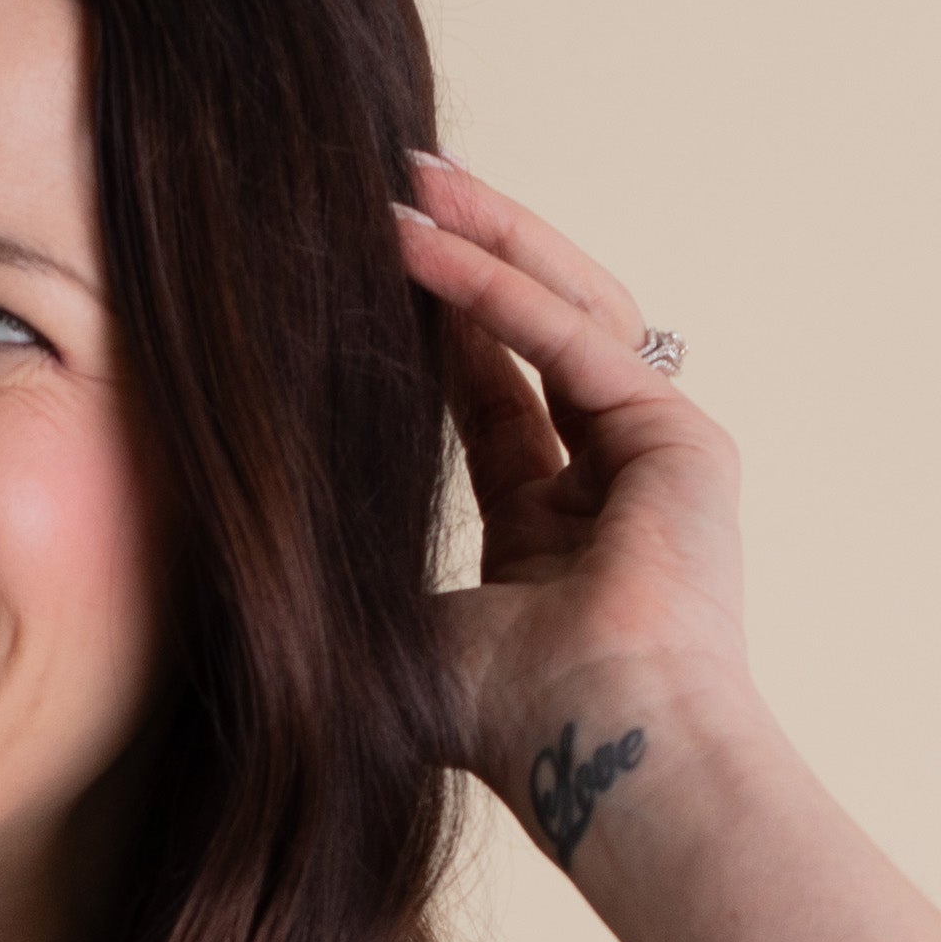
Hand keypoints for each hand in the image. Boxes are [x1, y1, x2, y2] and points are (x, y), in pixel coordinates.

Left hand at [394, 151, 752, 827]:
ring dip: (488, 242)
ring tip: (408, 181)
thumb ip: (365, 569)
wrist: (599, 760)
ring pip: (569, 309)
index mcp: (553, 534)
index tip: (365, 259)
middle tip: (392, 181)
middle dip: (468, 251)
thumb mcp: (406, 628)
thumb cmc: (509, 729)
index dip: (432, 323)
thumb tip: (258, 548)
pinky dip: (501, 292)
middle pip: (541, 329)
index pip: (494, 393)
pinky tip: (427, 250)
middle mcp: (614, 484)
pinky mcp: (682, 441)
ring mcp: (659, 458)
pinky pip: (575, 339)